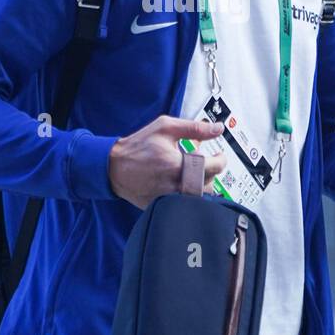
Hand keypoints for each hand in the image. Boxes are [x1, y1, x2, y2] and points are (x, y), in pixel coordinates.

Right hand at [108, 115, 227, 209]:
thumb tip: (218, 128)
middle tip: (201, 162)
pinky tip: (179, 181)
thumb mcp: (165, 128)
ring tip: (191, 173)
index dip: (221, 159)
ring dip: (201, 184)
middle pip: (210, 184)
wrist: (113, 168)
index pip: (213, 167)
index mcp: (178, 164)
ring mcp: (170, 199)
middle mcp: (176, 185)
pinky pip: (186, 203)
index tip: (220, 155)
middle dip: (209, 171)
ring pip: (200, 197)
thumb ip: (194, 128)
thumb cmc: (138, 146)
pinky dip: (188, 193)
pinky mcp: (164, 206)